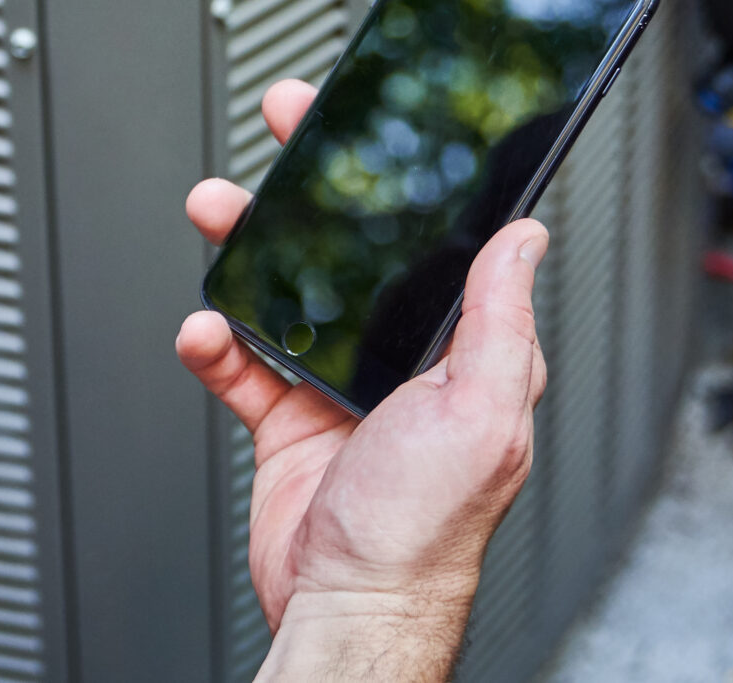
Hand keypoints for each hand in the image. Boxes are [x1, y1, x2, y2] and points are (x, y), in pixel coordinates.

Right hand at [177, 79, 550, 682]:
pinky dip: (213, 339)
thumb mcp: (483, 413)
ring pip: (284, 290)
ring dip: (245, 248)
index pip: (433, 239)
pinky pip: (238, 360)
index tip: (376, 125)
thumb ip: (497, 319)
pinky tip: (206, 330)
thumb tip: (525, 237)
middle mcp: (398, 359)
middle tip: (284, 126)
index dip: (403, 177)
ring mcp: (336, 385)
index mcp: (457, 349)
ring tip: (218, 215)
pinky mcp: (283, 417)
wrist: (348, 608)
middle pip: (350, 248)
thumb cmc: (427, 532)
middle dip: (312, 184)